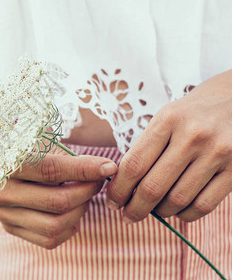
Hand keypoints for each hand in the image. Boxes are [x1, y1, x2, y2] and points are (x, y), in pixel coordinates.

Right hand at [0, 147, 117, 248]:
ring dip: (80, 211)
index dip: (85, 169)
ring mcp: (4, 214)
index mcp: (4, 164)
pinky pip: (48, 239)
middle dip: (87, 191)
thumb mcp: (34, 140)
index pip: (51, 170)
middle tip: (97, 180)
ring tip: (84, 194)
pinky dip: (69, 228)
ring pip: (55, 226)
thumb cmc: (14, 144)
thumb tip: (103, 169)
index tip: (108, 166)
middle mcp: (1, 193)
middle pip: (57, 202)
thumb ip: (65, 156)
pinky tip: (72, 211)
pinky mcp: (10, 227)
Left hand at [106, 70, 231, 222]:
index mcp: (168, 120)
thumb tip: (123, 187)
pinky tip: (177, 211)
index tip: (112, 202)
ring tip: (153, 211)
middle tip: (127, 216)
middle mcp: (192, 135)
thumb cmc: (192, 113)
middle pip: (153, 187)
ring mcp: (217, 152)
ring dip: (160, 213)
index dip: (118, 190)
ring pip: (177, 200)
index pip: (134, 165)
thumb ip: (145, 148)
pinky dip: (185, 215)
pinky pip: (204, 205)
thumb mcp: (166, 118)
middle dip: (135, 208)